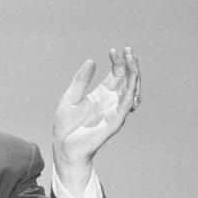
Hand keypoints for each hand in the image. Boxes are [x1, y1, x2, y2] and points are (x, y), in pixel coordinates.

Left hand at [53, 46, 140, 187]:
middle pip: (127, 79)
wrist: (63, 147)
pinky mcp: (114, 122)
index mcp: (101, 95)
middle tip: (127, 50)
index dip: (118, 62)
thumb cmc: (66, 126)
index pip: (116, 74)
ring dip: (134, 75)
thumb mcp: (70, 97)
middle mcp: (111, 101)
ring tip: (131, 60)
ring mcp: (114, 111)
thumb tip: (91, 61)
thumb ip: (80, 80)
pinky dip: (130, 94)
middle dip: (130, 64)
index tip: (114, 50)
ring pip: (132, 90)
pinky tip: (130, 81)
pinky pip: (126, 106)